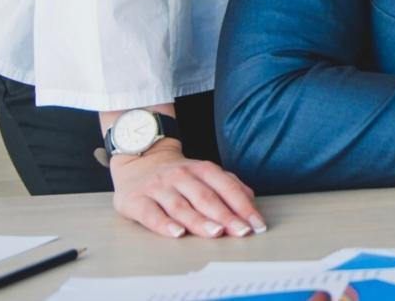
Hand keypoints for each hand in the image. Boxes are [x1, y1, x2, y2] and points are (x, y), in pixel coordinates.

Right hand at [109, 140, 266, 237]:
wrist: (138, 160)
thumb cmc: (178, 176)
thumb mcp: (205, 174)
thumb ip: (228, 186)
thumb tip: (250, 203)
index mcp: (202, 169)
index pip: (227, 187)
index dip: (243, 206)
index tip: (257, 224)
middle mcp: (181, 176)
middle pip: (206, 198)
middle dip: (226, 216)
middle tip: (241, 231)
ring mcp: (159, 188)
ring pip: (181, 206)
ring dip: (200, 221)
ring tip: (216, 233)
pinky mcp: (137, 200)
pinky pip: (151, 214)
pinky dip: (164, 224)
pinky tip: (177, 233)